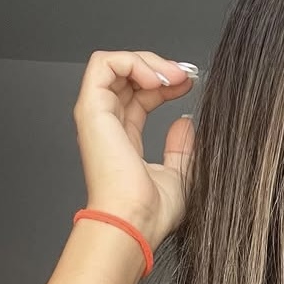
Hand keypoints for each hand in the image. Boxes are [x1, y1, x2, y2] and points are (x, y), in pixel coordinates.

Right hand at [72, 51, 197, 250]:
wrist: (135, 222)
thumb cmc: (151, 212)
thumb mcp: (179, 176)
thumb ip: (181, 149)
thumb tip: (185, 123)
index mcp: (125, 141)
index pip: (142, 97)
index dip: (166, 84)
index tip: (191, 85)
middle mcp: (108, 125)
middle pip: (128, 77)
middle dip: (160, 67)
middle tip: (186, 76)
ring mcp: (98, 115)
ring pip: (114, 64)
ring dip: (148, 62)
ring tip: (173, 77)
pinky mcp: (92, 108)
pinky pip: (104, 64)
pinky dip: (132, 62)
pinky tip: (157, 79)